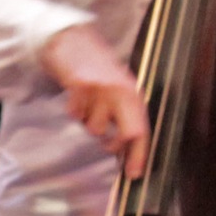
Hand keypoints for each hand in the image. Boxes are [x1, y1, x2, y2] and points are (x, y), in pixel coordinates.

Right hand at [42, 21, 149, 175]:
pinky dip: (74, 110)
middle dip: (113, 145)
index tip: (134, 173)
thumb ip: (125, 112)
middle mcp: (120, 92)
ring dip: (89, 123)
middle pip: (125, 134)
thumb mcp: (119, 87)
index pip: (142, 131)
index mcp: (134, 94)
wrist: (73, 41)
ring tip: (89, 106)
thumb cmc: (98, 67)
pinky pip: (75, 114)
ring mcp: (100, 90)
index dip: (139, 155)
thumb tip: (127, 145)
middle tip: (107, 145)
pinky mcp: (79, 87)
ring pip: (94, 128)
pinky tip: (77, 97)